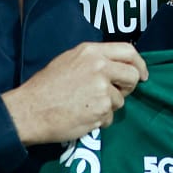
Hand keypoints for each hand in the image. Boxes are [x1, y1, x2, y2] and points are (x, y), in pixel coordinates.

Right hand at [2, 42, 148, 144]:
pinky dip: (100, 120)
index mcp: (92, 52)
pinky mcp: (101, 110)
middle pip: (132, 76)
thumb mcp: (69, 61)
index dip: (139, 64)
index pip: (129, 51)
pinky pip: (110, 117)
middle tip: (116, 94)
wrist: (29, 110)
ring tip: (86, 106)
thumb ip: (94, 60)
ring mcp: (102, 89)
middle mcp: (100, 67)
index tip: (142, 75)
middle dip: (128, 88)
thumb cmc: (45, 86)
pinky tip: (82, 116)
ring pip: (120, 100)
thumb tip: (115, 66)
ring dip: (108, 107)